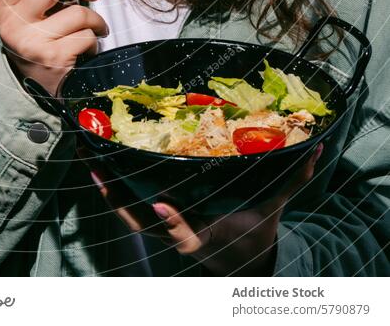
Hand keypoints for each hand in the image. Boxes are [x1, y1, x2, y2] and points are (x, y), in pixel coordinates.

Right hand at [0, 0, 108, 94]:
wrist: (40, 89)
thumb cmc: (41, 42)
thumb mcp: (35, 14)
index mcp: (5, 8)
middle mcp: (12, 25)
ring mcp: (31, 43)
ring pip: (77, 13)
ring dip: (95, 19)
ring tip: (95, 26)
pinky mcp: (52, 58)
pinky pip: (86, 36)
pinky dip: (94, 40)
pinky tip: (87, 47)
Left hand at [85, 143, 322, 275]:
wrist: (240, 257)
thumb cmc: (255, 227)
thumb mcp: (273, 205)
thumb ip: (293, 179)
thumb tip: (315, 148)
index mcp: (208, 236)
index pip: (187, 235)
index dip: (173, 223)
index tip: (158, 206)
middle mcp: (181, 236)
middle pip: (143, 226)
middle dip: (121, 202)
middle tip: (102, 175)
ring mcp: (164, 231)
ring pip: (129, 218)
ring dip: (109, 193)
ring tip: (91, 162)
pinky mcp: (156, 223)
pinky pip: (130, 210)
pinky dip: (114, 193)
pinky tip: (99, 168)